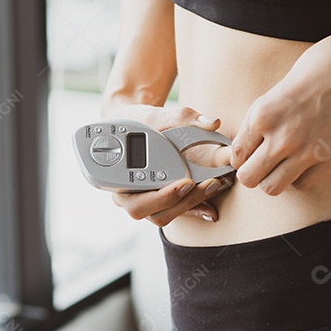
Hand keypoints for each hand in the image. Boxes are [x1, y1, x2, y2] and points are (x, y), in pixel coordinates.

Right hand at [103, 103, 233, 225]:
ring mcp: (143, 200)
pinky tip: (211, 205)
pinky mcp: (157, 198)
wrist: (131, 124)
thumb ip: (182, 117)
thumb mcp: (155, 115)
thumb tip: (213, 122)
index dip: (163, 197)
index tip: (186, 182)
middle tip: (204, 184)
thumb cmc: (137, 122)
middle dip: (183, 202)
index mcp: (117, 181)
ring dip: (191, 204)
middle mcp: (128, 196)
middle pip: (155, 214)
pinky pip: (174, 210)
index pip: (137, 202)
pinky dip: (193, 208)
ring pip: (165, 215)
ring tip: (213, 186)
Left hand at [229, 29, 330, 194]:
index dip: (242, 158)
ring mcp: (308, 152)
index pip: (236, 156)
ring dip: (274, 178)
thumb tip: (246, 150)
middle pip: (248, 178)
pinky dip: (300, 177)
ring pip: (273, 187)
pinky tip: (306, 161)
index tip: (250, 155)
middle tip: (262, 165)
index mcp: (262, 117)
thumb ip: (258, 124)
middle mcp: (282, 138)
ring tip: (283, 165)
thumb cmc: (314, 75)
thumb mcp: (273, 94)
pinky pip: (303, 184)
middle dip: (252, 173)